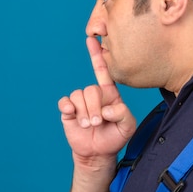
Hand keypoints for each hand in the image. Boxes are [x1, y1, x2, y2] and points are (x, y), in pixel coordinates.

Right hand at [58, 37, 136, 164]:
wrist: (98, 153)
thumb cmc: (115, 137)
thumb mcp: (128, 126)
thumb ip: (123, 114)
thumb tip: (106, 108)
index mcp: (109, 93)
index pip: (103, 70)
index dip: (97, 54)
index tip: (93, 37)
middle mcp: (94, 94)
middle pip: (90, 89)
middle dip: (93, 107)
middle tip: (96, 122)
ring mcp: (80, 102)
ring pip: (78, 96)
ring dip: (83, 112)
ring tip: (88, 125)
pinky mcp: (68, 111)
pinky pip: (64, 102)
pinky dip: (68, 108)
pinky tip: (72, 115)